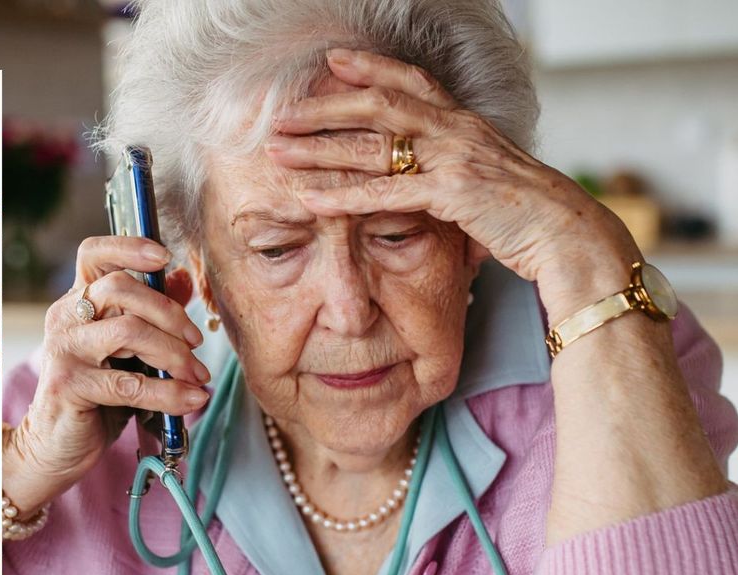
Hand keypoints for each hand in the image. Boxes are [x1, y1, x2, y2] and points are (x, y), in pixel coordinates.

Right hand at [5, 237, 210, 512]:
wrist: (56, 446)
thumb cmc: (95, 396)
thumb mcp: (127, 352)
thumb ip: (152, 315)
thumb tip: (182, 279)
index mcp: (78, 302)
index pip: (94, 255)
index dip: (129, 247)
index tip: (164, 257)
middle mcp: (66, 319)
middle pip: (120, 288)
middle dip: (169, 312)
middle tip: (196, 341)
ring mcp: (64, 350)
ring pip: (128, 330)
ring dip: (173, 352)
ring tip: (196, 374)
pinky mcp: (69, 386)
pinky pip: (129, 384)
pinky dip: (169, 392)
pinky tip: (191, 399)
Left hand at [266, 48, 639, 320]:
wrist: (572, 236)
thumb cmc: (530, 216)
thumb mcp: (489, 180)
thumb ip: (454, 170)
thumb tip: (425, 180)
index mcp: (466, 124)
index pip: (413, 83)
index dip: (372, 68)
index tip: (334, 62)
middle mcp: (458, 132)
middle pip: (379, 106)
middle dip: (325, 108)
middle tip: (282, 114)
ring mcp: (455, 159)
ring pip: (373, 145)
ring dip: (319, 149)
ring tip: (278, 153)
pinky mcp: (453, 194)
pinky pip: (385, 193)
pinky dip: (342, 196)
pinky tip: (309, 198)